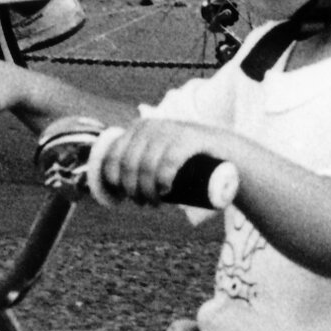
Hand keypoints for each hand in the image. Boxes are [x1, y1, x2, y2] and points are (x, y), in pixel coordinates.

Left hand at [94, 118, 241, 206]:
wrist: (225, 154)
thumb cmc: (185, 163)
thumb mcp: (158, 157)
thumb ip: (137, 164)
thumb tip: (105, 187)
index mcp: (138, 128)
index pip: (114, 154)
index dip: (112, 179)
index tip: (121, 196)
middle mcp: (152, 125)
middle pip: (129, 164)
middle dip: (132, 190)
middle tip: (144, 204)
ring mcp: (171, 130)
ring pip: (146, 167)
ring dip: (147, 191)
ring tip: (154, 204)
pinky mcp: (191, 139)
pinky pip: (168, 162)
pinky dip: (163, 180)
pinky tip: (165, 190)